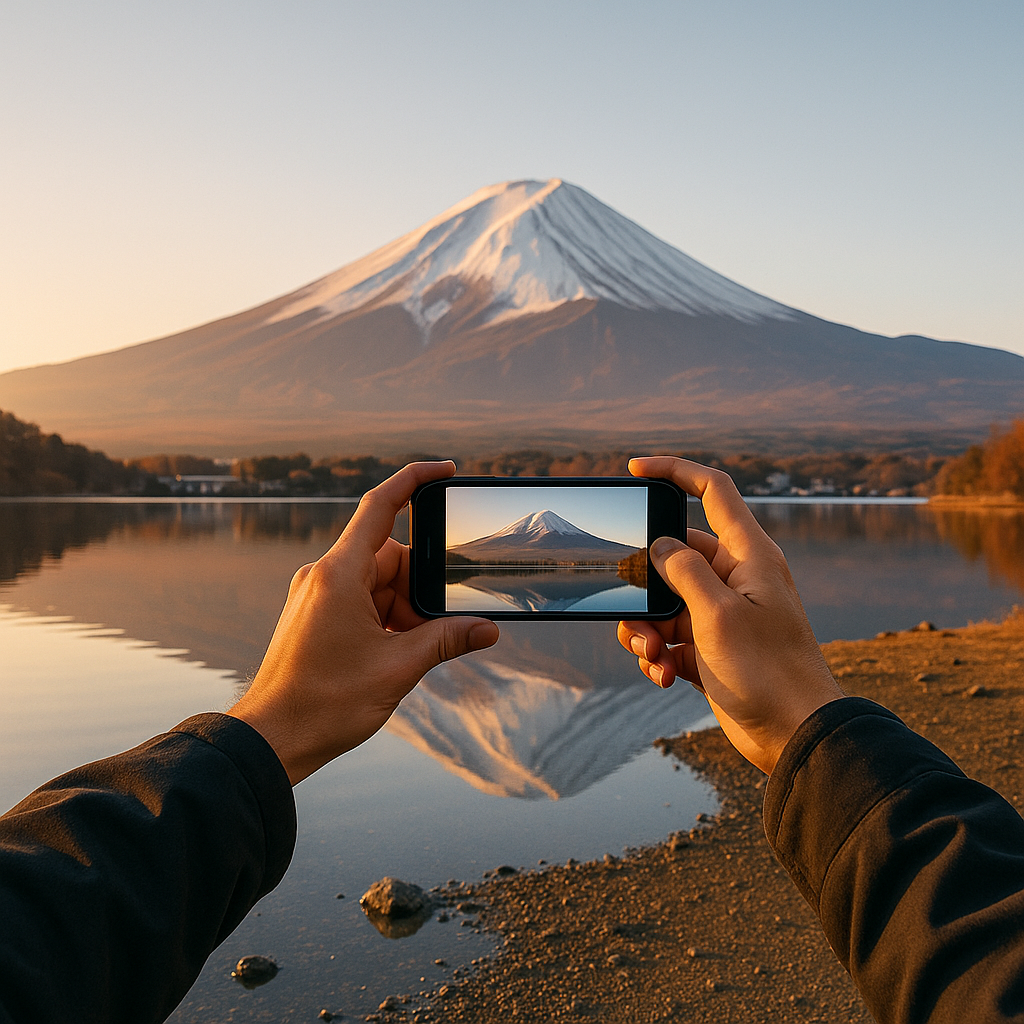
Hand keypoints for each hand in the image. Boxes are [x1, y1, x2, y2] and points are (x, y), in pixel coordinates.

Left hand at [228, 461, 498, 783]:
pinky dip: (386, 620)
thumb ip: (446, 640)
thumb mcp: (398, 668)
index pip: (381, 506)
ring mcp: (318, 595)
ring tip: (407, 653)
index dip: (416, 480)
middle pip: (391, 558)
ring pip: (379, 584)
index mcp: (340, 574)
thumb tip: (488, 629)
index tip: (447, 470)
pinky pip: (363, 601)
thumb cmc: (323, 703)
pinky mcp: (316, 614)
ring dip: (404, 611)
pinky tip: (394, 652)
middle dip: (421, 590)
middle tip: (439, 627)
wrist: (272, 739)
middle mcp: (325, 576)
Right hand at [618, 457, 842, 774]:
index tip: (635, 469)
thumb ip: (684, 571)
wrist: (795, 736)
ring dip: (647, 626)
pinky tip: (664, 675)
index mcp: (749, 556)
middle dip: (645, 584)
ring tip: (653, 654)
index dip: (675, 471)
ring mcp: (724, 613)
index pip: (712, 491)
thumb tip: (659, 545)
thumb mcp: (718, 615)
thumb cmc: (769, 673)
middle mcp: (736, 578)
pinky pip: (671, 635)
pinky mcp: (713, 647)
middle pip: (674, 555)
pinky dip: (659, 652)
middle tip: (633, 611)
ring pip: (665, 600)